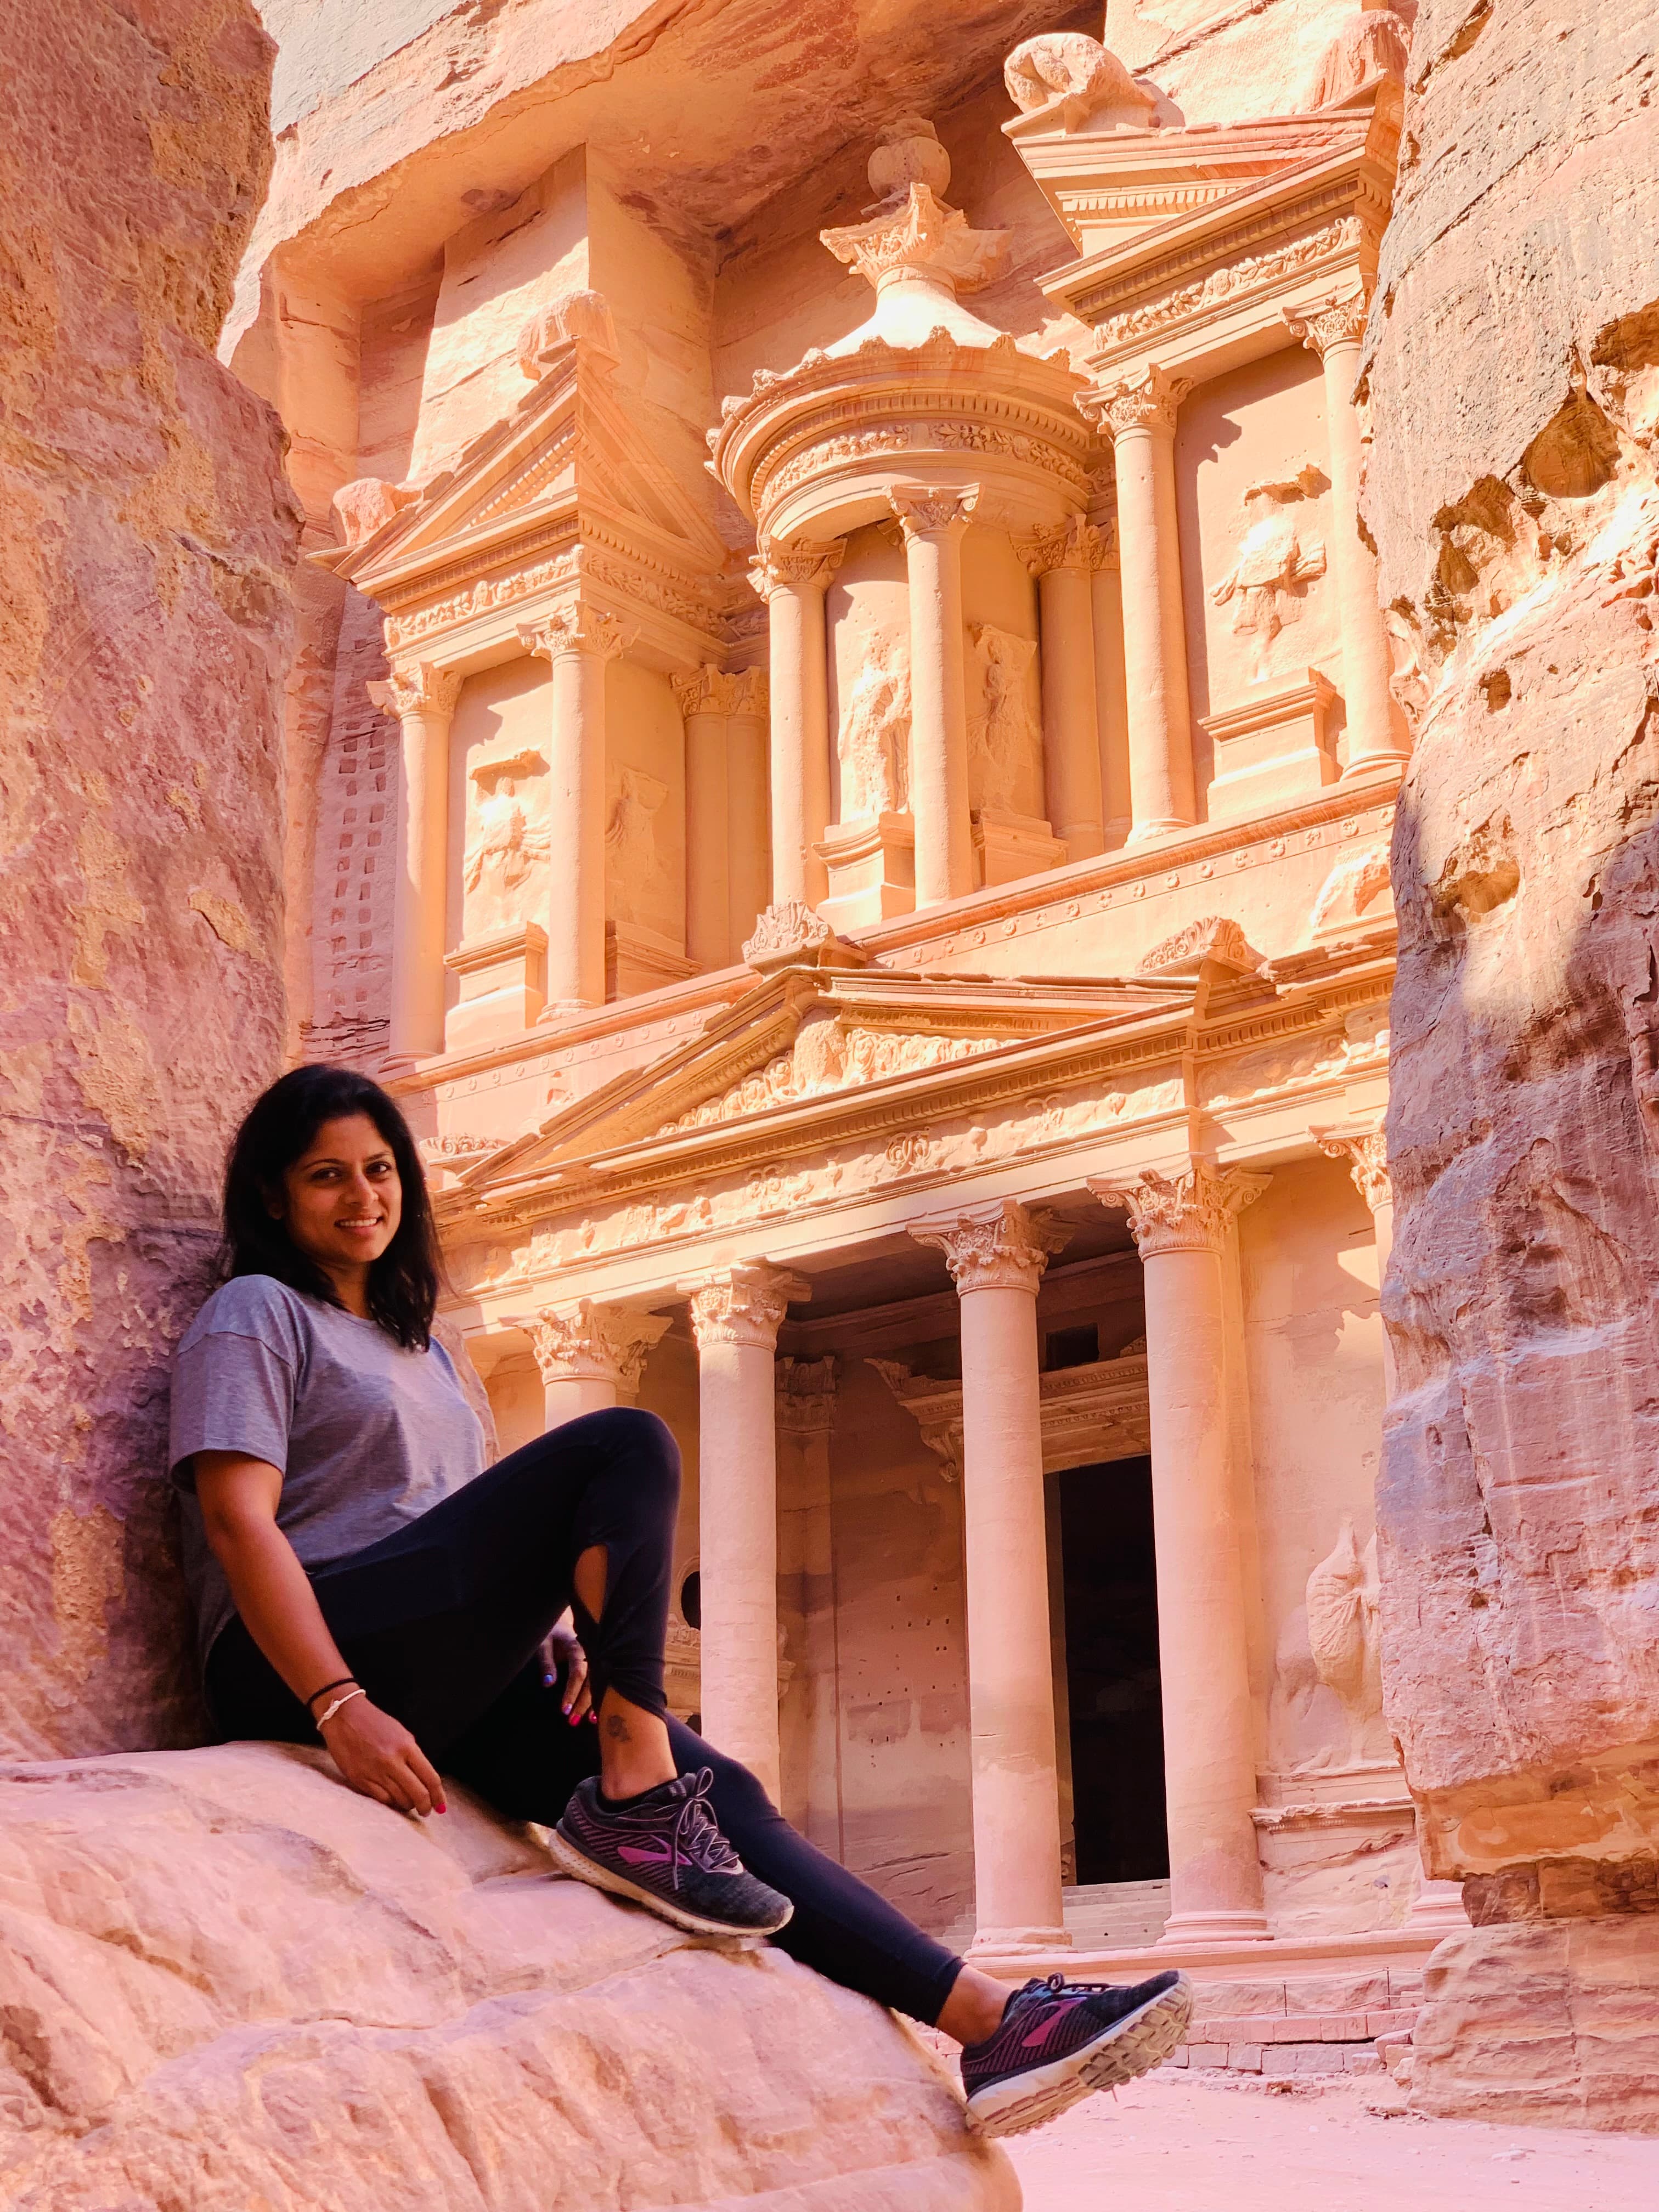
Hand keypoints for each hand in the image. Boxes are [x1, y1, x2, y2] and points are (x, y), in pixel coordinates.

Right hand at [319, 1694, 446, 1815]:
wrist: (344, 1717)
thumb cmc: (375, 1723)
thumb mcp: (401, 1735)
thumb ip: (413, 1757)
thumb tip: (425, 1781)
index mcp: (406, 1747)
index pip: (430, 1778)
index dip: (438, 1796)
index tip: (441, 1805)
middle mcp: (392, 1761)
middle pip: (417, 1794)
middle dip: (425, 1806)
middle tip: (426, 1810)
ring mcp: (375, 1772)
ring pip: (399, 1800)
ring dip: (407, 1805)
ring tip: (409, 1803)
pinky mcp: (360, 1780)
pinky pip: (381, 1799)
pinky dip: (391, 1803)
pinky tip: (393, 1800)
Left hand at [544, 1618, 593, 1725]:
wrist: (562, 1619)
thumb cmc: (550, 1632)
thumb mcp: (543, 1643)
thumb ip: (546, 1662)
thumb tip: (549, 1683)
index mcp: (577, 1646)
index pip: (578, 1671)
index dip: (572, 1691)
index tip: (564, 1710)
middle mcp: (591, 1652)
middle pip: (592, 1679)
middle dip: (584, 1702)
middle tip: (573, 1721)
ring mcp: (597, 1656)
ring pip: (600, 1680)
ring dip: (595, 1701)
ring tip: (592, 1721)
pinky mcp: (598, 1661)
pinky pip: (601, 1679)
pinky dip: (600, 1695)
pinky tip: (597, 1711)